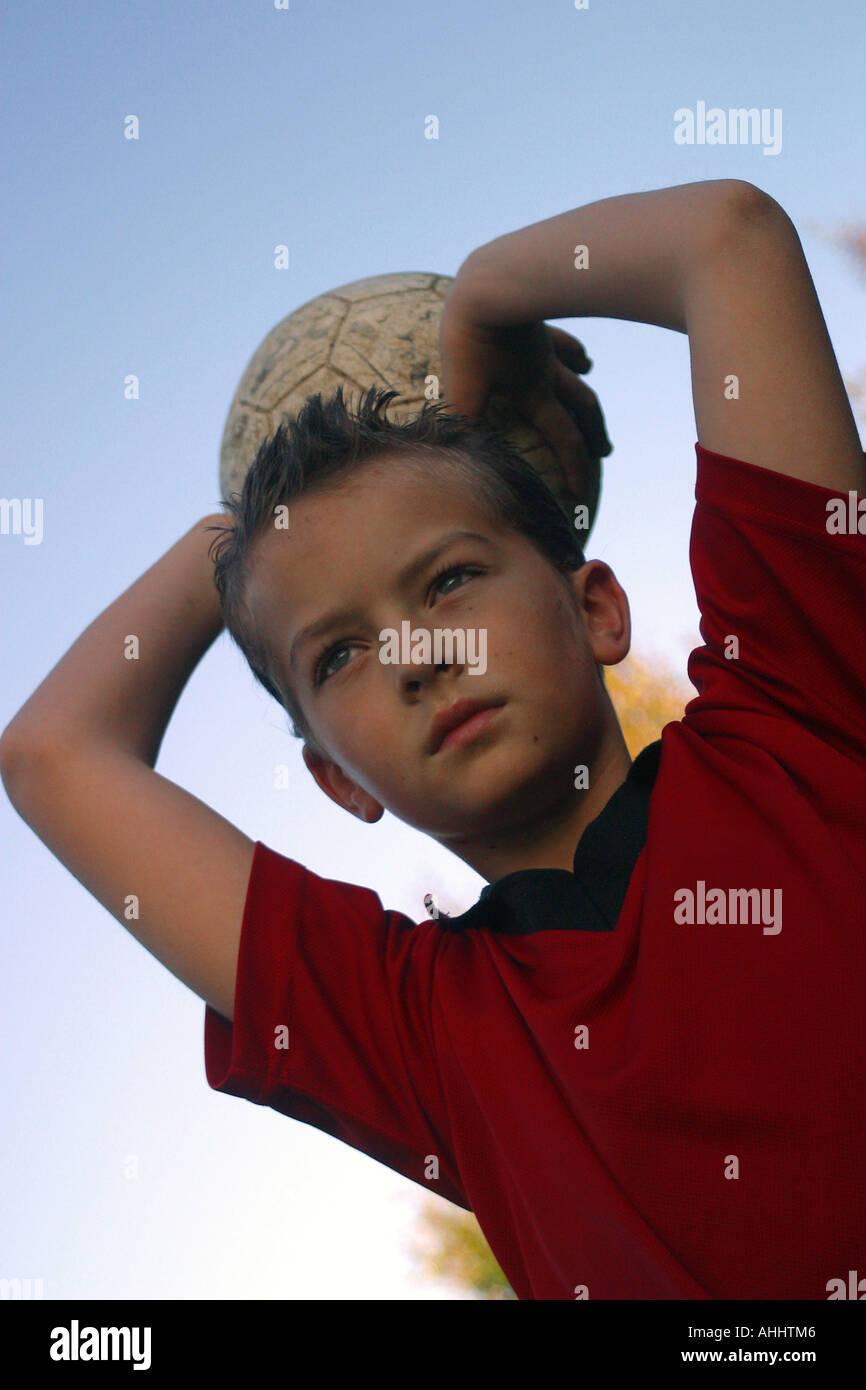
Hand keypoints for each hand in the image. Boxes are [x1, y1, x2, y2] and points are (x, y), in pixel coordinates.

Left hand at [438, 299, 612, 492]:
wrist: (485, 282)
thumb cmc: (471, 339)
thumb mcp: (463, 389)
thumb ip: (466, 428)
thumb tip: (462, 465)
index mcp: (535, 394)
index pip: (564, 439)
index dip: (575, 469)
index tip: (581, 497)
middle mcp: (547, 373)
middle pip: (581, 409)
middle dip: (593, 435)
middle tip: (604, 453)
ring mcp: (544, 348)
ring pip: (576, 376)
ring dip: (586, 394)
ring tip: (594, 408)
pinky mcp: (534, 325)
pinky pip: (561, 342)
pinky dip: (573, 353)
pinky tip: (580, 357)